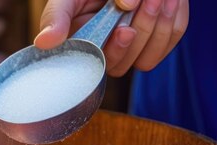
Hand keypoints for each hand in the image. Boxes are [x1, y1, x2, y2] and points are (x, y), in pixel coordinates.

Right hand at [34, 0, 188, 76]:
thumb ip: (56, 16)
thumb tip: (44, 42)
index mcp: (83, 45)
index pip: (100, 66)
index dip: (115, 51)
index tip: (124, 29)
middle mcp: (106, 52)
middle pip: (126, 64)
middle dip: (142, 29)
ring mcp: (132, 49)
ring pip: (150, 57)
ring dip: (159, 24)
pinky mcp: (157, 39)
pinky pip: (171, 39)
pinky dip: (172, 18)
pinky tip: (167, 0)